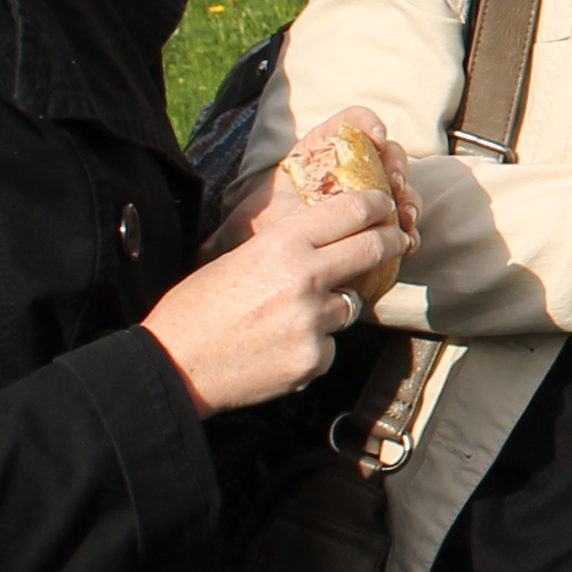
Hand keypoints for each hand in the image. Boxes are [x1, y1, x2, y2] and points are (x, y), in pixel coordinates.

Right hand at [142, 183, 399, 415]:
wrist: (172, 365)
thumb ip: (285, 248)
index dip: (377, 206)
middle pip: (373, 248)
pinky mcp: (314, 358)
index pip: (352, 210)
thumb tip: (325, 241)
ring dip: (333, 307)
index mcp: (281, 244)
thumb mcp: (236, 257)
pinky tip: (276, 348)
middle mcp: (305, 277)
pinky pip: (329, 345)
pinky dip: (312, 346)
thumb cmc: (195, 309)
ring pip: (350, 304)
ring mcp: (313, 320)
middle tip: (399, 240)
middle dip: (392, 242)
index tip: (386, 208)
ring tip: (289, 317)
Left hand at [284, 106, 420, 254]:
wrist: (276, 259)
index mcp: (325, 150)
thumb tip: (303, 195)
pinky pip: (403, 219)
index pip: (352, 121)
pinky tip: (408, 241)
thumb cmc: (271, 227)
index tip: (376, 139)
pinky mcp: (380, 219)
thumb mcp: (272, 206)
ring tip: (405, 217)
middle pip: (387, 151)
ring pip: (401, 185)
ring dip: (409, 199)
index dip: (368, 124)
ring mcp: (370, 192)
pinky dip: (409, 229)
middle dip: (397, 165)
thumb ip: (287, 198)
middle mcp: (353, 166)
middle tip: (395, 185)